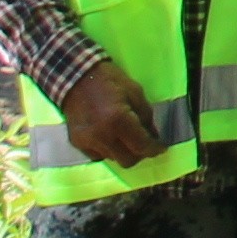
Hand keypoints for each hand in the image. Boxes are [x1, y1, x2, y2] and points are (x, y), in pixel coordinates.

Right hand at [58, 60, 163, 174]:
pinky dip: (108, 150)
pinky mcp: (76, 143)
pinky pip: (98, 155)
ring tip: (124, 136)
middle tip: (144, 143)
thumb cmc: (109, 81)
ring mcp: (87, 141)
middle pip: (127, 160)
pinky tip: (109, 136)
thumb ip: (146, 117)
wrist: (75, 76)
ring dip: (123, 151)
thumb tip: (152, 137)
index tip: (161, 148)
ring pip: (113, 159)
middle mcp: (102, 136)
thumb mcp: (136, 93)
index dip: (154, 149)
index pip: (141, 146)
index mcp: (118, 120)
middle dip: (140, 154)